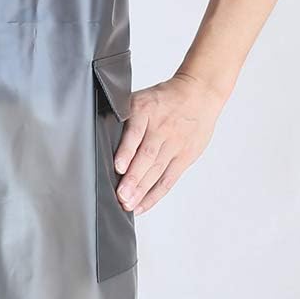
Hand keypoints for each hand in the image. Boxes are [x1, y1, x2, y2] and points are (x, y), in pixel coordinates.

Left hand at [113, 72, 227, 213]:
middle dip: (132, 178)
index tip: (118, 167)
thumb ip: (124, 115)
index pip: (136, 132)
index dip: (127, 151)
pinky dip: (155, 194)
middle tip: (121, 196)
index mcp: (145, 110)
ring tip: (128, 204)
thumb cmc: (164, 98)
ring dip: (141, 190)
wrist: (199, 93)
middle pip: (147, 156)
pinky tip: (142, 205)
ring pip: (157, 170)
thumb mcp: (141, 98)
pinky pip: (169, 179)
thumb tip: (101, 135)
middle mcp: (161, 128)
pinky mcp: (185, 156)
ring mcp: (175, 143)